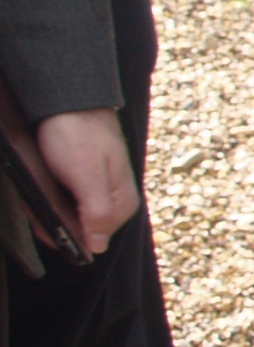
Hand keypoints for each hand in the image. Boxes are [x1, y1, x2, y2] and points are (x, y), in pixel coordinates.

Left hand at [31, 109, 131, 256]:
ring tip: (40, 188)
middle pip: (80, 228)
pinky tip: (43, 186)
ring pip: (69, 215)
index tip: (47, 223)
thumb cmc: (79, 132)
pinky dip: (49, 199)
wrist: (71, 99)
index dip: (66, 236)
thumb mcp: (87, 174)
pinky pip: (64, 202)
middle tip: (39, 202)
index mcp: (122, 203)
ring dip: (50, 209)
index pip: (92, 240)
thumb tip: (98, 247)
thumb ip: (97, 210)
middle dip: (56, 221)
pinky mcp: (85, 182)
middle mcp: (113, 200)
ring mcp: (99, 191)